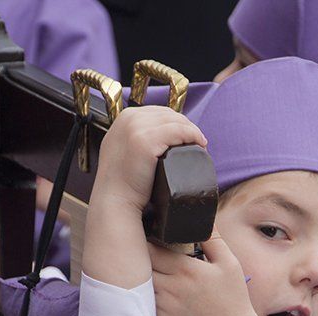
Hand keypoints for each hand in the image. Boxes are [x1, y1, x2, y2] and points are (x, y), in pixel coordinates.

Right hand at [93, 106, 207, 210]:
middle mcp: (129, 118)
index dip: (178, 122)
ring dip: (193, 131)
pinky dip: (193, 136)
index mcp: (124, 117)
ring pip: (176, 121)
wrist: (116, 200)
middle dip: (187, 126)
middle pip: (169, 114)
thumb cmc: (123, 182)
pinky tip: (200, 145)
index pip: (159, 112)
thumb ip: (137, 138)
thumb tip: (163, 139)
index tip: (189, 136)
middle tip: (198, 143)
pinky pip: (179, 131)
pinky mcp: (145, 140)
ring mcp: (136, 128)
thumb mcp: (123, 149)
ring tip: (201, 146)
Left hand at [149, 229, 277, 315]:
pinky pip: (142, 303)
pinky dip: (142, 295)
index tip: (150, 236)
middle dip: (140, 255)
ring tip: (140, 268)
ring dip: (138, 275)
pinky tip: (148, 290)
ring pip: (138, 283)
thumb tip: (202, 217)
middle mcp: (171, 288)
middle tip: (141, 249)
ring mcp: (163, 307)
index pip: (152, 246)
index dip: (148, 239)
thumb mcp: (230, 264)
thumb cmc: (233, 300)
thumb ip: (213, 239)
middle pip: (141, 263)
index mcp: (186, 269)